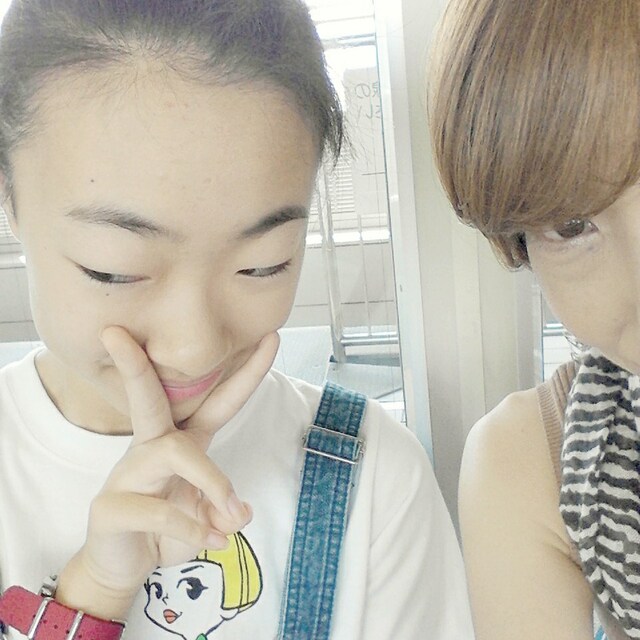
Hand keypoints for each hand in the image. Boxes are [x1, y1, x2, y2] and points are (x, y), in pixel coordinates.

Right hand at [56, 327, 279, 619]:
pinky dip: (191, 527)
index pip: (217, 401)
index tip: (272, 337)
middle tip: (118, 334)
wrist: (122, 568)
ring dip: (211, 479)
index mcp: (181, 441)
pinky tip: (210, 542)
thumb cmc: (165, 531)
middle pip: (149, 398)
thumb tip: (240, 512)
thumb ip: (225, 511)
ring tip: (229, 513)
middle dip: (137, 366)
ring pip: (172, 451)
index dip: (247, 373)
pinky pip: (158, 511)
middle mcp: (151, 448)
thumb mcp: (207, 520)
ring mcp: (127, 475)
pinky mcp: (110, 507)